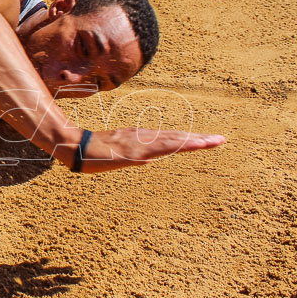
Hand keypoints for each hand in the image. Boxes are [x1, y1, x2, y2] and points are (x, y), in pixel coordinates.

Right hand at [75, 128, 224, 172]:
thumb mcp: (118, 156)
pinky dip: (178, 145)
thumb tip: (149, 161)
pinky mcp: (135, 150)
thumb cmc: (93, 153)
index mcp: (140, 138)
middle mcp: (143, 137)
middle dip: (199, 138)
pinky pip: (161, 148)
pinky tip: (191, 145)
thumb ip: (135, 156)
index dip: (189, 139)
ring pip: (172, 141)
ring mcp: (139, 142)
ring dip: (194, 141)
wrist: (74, 147)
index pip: (170, 138)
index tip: (208, 140)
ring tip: (213, 141)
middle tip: (222, 139)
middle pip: (176, 137)